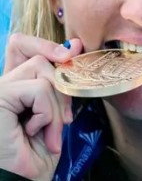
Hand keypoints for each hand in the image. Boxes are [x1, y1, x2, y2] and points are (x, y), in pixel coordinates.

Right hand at [0, 34, 82, 179]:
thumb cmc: (36, 155)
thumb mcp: (53, 112)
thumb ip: (58, 82)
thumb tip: (75, 44)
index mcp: (11, 87)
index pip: (22, 46)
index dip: (47, 45)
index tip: (72, 53)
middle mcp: (0, 86)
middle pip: (39, 57)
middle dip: (61, 86)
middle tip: (63, 119)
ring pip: (41, 70)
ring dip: (55, 104)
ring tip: (49, 132)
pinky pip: (39, 89)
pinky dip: (47, 112)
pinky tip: (35, 133)